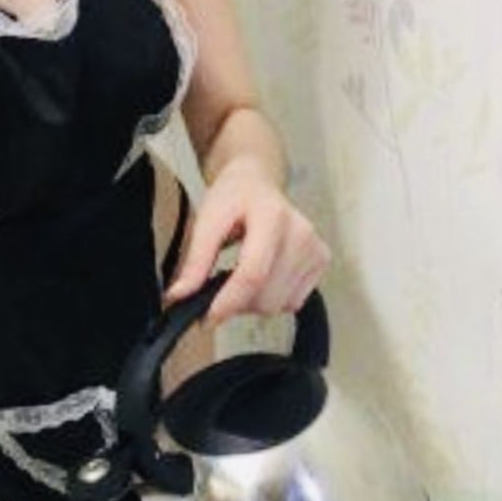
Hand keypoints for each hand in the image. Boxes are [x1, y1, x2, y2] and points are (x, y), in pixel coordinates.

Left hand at [165, 154, 330, 322]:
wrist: (257, 182)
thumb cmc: (232, 199)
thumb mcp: (206, 221)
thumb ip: (196, 260)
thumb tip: (179, 296)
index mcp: (272, 217)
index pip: (253, 273)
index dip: (229, 301)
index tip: (207, 318)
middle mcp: (301, 233)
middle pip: (267, 296)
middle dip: (237, 303)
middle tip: (219, 288)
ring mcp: (316, 248)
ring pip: (280, 305)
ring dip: (253, 302)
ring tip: (240, 277)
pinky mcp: (322, 261)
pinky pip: (294, 302)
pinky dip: (273, 298)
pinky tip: (263, 276)